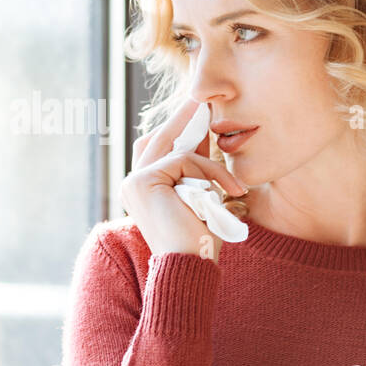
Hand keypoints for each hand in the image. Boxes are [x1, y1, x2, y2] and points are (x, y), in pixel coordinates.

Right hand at [122, 98, 247, 262]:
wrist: (191, 265)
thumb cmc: (201, 239)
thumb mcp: (202, 194)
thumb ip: (198, 168)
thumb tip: (207, 135)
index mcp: (144, 188)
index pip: (162, 149)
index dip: (183, 131)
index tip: (201, 112)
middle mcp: (133, 182)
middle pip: (160, 140)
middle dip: (184, 119)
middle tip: (202, 99)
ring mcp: (134, 180)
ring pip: (175, 150)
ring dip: (209, 162)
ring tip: (232, 172)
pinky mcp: (143, 180)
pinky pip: (184, 160)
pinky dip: (212, 173)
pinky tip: (232, 190)